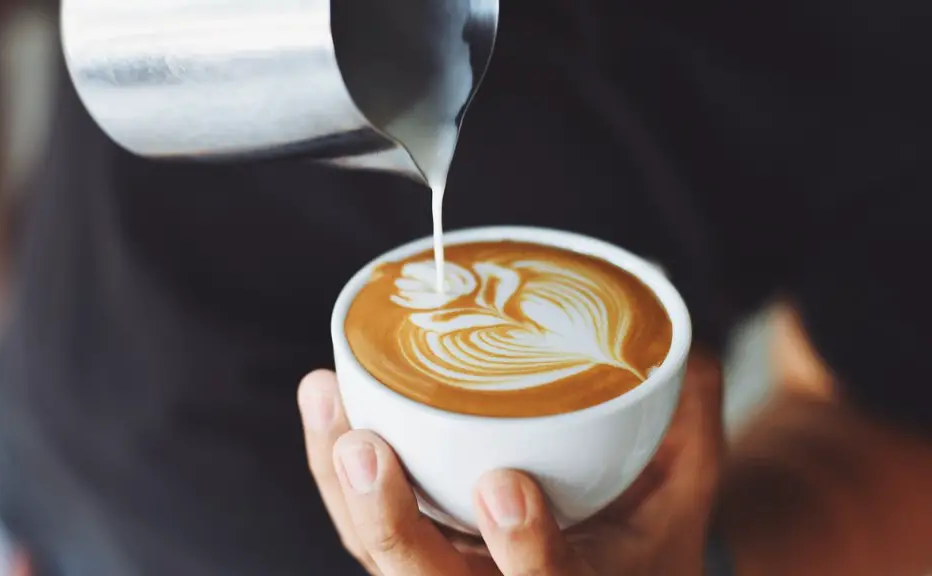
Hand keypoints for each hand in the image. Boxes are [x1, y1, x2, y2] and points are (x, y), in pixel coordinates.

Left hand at [298, 350, 724, 574]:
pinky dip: (333, 469)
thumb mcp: (683, 491)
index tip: (506, 486)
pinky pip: (360, 525)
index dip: (525, 550)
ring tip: (326, 399)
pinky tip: (326, 401)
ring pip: (377, 552)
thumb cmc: (643, 541)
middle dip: (390, 522)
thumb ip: (688, 422)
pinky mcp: (412, 553)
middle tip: (365, 449)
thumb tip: (682, 342)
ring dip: (341, 484)